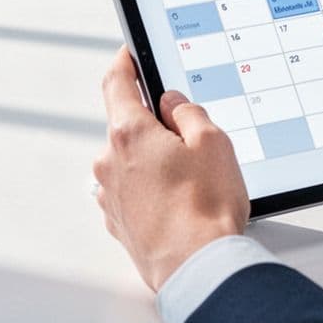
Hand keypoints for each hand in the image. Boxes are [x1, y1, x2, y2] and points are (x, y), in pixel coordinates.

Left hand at [93, 47, 247, 290]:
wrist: (198, 268)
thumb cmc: (206, 209)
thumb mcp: (213, 142)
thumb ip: (188, 112)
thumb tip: (172, 103)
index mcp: (130, 133)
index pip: (117, 82)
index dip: (125, 62)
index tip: (130, 54)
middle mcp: (109, 162)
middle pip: (128, 125)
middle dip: (156, 125)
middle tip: (193, 139)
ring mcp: (110, 195)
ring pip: (131, 161)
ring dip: (155, 161)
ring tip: (194, 182)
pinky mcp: (118, 222)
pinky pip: (133, 192)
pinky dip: (153, 190)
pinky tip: (182, 204)